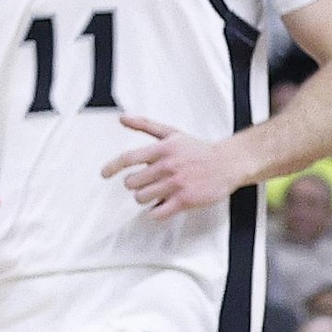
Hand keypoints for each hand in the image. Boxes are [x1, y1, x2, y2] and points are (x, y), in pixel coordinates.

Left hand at [103, 115, 241, 220]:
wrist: (226, 164)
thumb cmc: (198, 150)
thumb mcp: (171, 133)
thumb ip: (145, 125)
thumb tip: (122, 118)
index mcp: (161, 150)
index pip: (128, 158)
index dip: (112, 167)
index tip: (104, 174)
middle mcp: (166, 167)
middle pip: (132, 182)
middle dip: (133, 184)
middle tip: (142, 183)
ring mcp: (176, 184)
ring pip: (142, 197)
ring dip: (143, 197)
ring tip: (153, 194)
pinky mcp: (185, 200)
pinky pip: (159, 212)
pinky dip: (154, 212)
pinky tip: (159, 207)